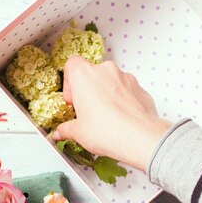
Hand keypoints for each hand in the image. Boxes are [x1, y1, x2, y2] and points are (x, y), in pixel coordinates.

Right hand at [52, 56, 171, 170]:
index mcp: (84, 75)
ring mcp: (125, 77)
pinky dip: (122, 99)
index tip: (72, 99)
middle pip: (91, 73)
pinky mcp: (139, 87)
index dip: (69, 82)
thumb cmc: (108, 130)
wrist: (139, 138)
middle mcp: (105, 71)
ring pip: (110, 81)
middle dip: (88, 90)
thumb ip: (66, 129)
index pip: (71, 64)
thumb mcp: (78, 132)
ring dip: (106, 94)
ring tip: (104, 116)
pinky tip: (120, 118)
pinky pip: (126, 89)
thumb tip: (62, 132)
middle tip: (86, 110)